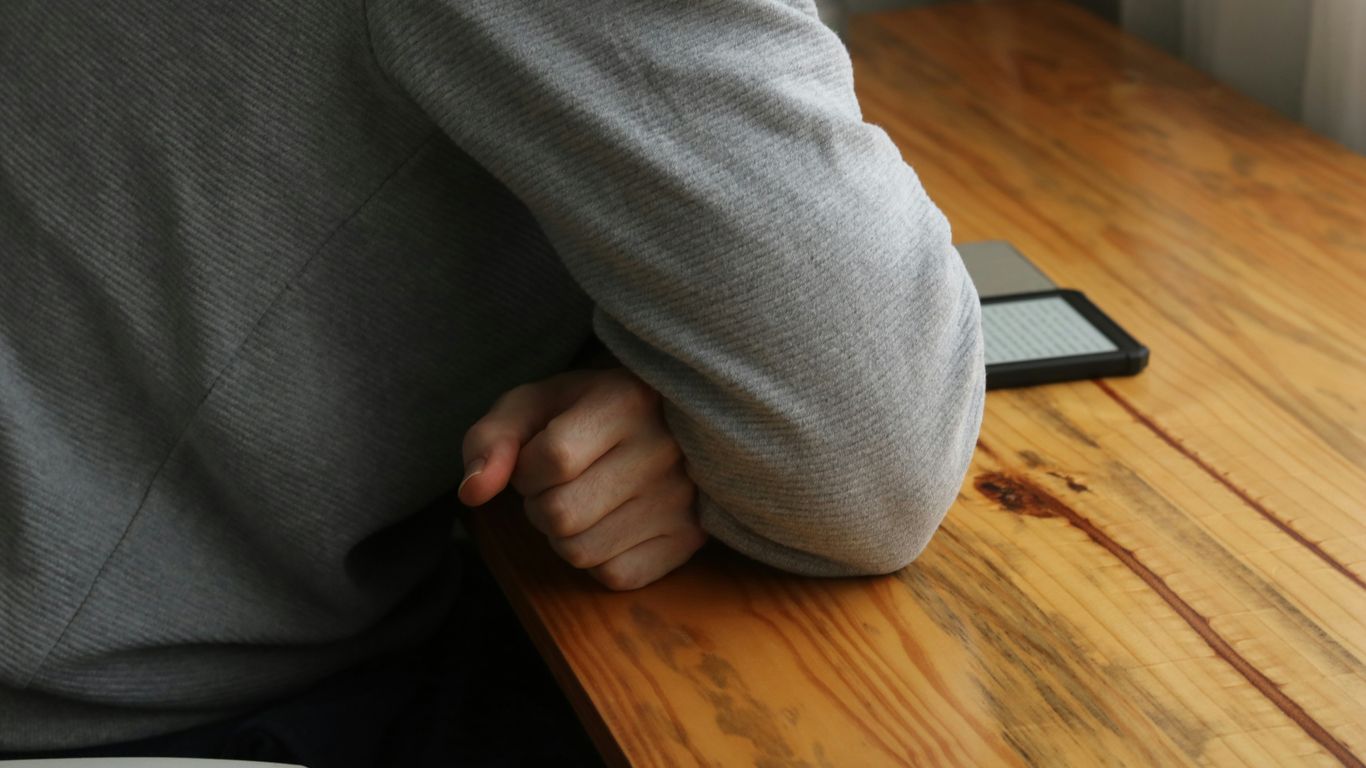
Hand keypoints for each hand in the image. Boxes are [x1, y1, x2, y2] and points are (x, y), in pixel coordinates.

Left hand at [458, 367, 705, 589]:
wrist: (661, 420)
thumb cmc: (584, 412)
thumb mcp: (533, 405)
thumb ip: (491, 439)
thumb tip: (472, 493)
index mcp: (626, 401)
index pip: (550, 462)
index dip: (525, 470)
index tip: (538, 458)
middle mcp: (664, 448)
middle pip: (561, 514)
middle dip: (540, 504)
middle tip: (560, 484)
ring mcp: (682, 497)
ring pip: (581, 552)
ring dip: (564, 535)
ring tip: (584, 501)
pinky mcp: (690, 538)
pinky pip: (614, 575)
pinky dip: (598, 558)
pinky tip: (610, 523)